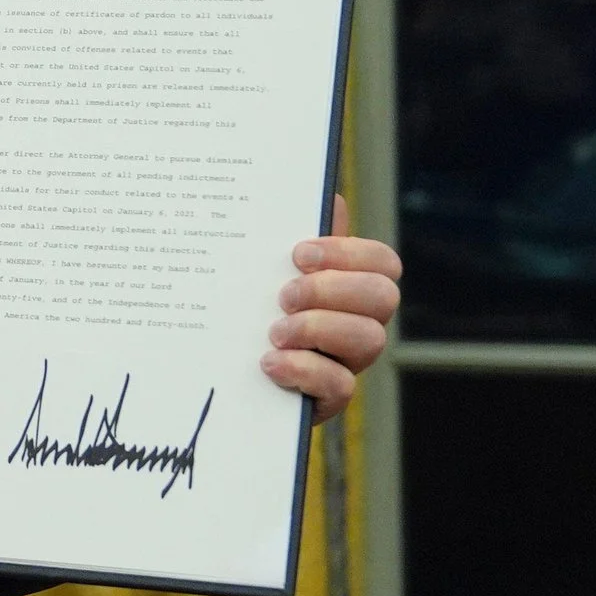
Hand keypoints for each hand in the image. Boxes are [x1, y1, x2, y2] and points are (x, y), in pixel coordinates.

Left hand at [261, 195, 400, 422]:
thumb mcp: (257, 270)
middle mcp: (357, 321)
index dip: (349, 253)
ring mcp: (345, 362)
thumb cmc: (240, 310)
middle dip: (332, 290)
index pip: (381, 261)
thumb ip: (289, 235)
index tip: (299, 254)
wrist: (211, 376)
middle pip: (384, 297)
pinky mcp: (325, 399)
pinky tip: (270, 362)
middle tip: (284, 295)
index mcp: (346, 285)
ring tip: (274, 332)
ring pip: (371, 340)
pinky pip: (341, 387)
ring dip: (319, 328)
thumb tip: (329, 197)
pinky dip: (306, 370)